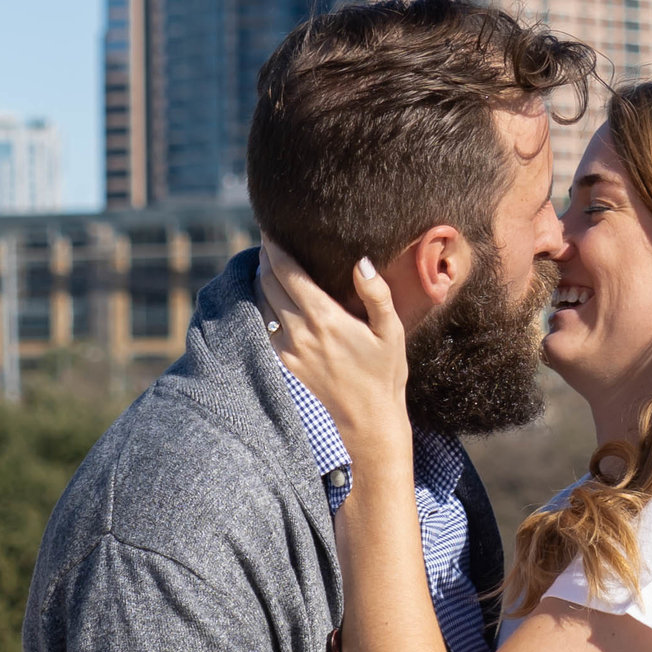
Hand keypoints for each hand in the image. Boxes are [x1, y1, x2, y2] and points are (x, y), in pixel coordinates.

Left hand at [258, 236, 410, 459]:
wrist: (367, 420)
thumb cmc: (384, 373)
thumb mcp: (391, 331)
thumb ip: (376, 294)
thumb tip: (361, 262)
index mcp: (325, 318)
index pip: (288, 273)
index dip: (274, 248)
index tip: (269, 231)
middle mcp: (300, 332)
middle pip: (268, 284)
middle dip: (265, 259)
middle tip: (267, 241)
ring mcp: (287, 349)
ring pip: (262, 303)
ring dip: (261, 281)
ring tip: (267, 264)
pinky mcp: (284, 362)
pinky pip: (265, 325)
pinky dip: (263, 306)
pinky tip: (270, 297)